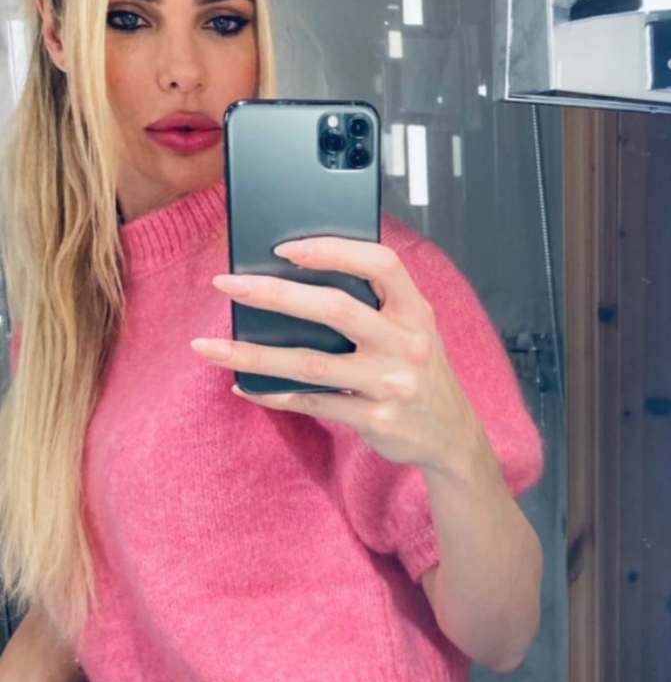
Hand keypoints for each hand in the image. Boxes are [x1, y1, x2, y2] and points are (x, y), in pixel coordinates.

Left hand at [190, 236, 482, 470]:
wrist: (451, 434)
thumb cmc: (419, 368)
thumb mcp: (413, 327)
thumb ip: (375, 303)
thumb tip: (297, 278)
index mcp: (415, 309)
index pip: (379, 263)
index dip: (333, 249)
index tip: (284, 247)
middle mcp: (406, 343)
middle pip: (334, 308)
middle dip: (273, 293)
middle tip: (225, 285)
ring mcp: (391, 383)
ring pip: (310, 363)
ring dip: (252, 353)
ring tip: (208, 346)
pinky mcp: (375, 419)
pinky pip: (312, 402)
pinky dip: (273, 394)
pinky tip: (244, 384)